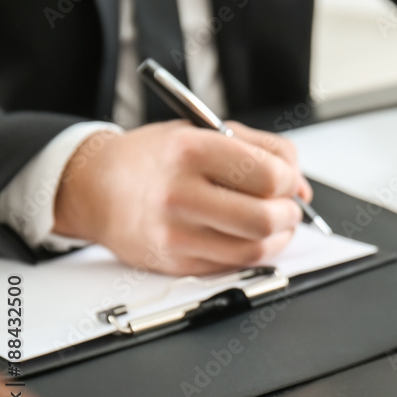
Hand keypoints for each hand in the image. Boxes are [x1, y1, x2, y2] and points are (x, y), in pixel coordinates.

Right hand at [53, 121, 312, 275]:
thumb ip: (263, 150)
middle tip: (287, 207)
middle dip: (289, 214)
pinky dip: (253, 252)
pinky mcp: (174, 262)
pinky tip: (250, 236)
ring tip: (275, 223)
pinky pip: (233, 265)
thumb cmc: (156, 157)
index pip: (268, 175)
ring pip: (254, 249)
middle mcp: (179, 193)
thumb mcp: (206, 131)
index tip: (288, 180)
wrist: (96, 186)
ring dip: (279, 237)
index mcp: (191, 151)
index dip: (290, 180)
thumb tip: (301, 187)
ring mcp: (174, 233)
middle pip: (265, 218)